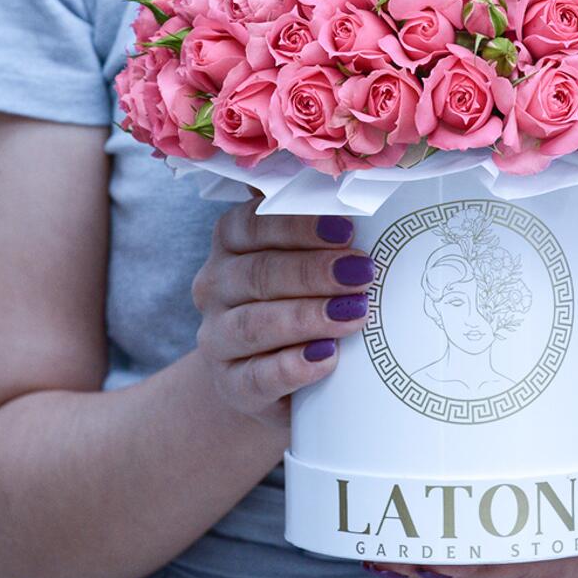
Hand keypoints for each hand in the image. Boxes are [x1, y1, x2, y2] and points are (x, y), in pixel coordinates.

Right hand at [192, 202, 373, 428]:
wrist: (274, 375)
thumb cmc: (300, 299)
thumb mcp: (307, 259)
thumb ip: (322, 230)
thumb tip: (356, 191)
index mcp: (231, 243)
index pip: (253, 225)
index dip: (300, 228)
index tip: (347, 232)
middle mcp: (215, 286)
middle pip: (258, 273)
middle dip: (314, 272)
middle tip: (362, 274)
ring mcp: (217, 338)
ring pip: (254, 324)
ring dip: (308, 317)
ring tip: (354, 314)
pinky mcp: (232, 385)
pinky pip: (257, 377)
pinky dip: (293, 367)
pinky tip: (327, 357)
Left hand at [363, 445, 577, 577]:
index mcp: (573, 561)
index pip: (504, 565)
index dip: (458, 557)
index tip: (417, 545)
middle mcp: (546, 570)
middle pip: (473, 569)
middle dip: (423, 558)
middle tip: (373, 536)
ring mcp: (536, 562)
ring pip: (468, 567)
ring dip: (423, 557)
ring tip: (374, 539)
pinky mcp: (530, 546)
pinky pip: (477, 555)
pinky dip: (441, 549)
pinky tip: (409, 538)